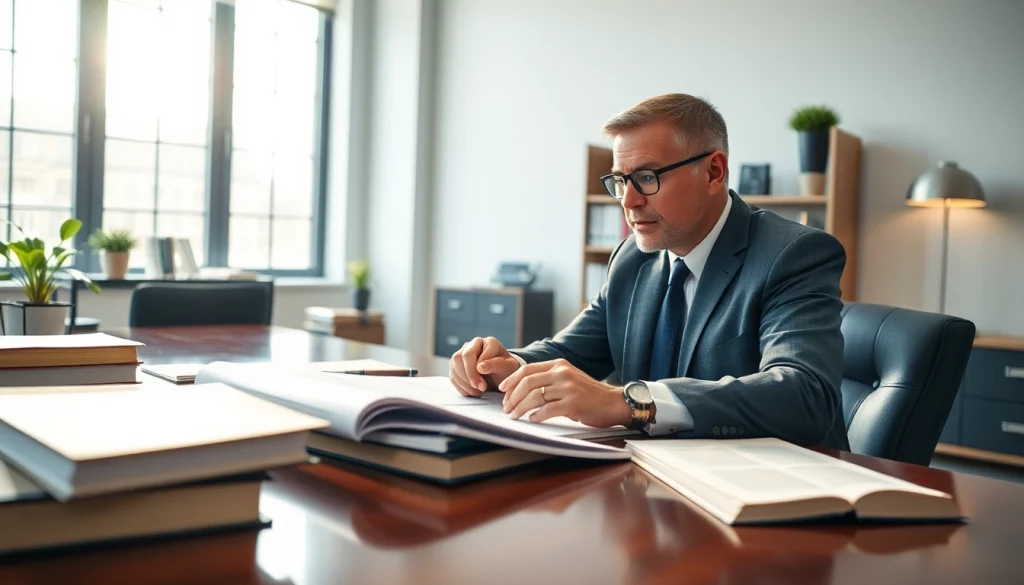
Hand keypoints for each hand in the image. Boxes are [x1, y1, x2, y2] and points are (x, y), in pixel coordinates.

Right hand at [449, 336, 521, 396]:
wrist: (503, 376)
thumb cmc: (507, 370)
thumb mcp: (507, 368)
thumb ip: (496, 365)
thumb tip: (479, 367)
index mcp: (488, 342)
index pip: (473, 352)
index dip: (475, 370)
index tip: (484, 385)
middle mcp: (474, 345)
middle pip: (460, 357)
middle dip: (469, 376)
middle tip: (479, 389)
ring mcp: (464, 354)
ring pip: (454, 366)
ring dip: (464, 382)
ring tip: (478, 391)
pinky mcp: (458, 366)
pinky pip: (453, 376)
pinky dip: (461, 387)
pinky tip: (473, 391)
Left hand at [499, 358, 631, 427]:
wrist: (613, 402)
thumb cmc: (589, 394)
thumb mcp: (569, 377)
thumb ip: (549, 378)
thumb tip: (523, 388)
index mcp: (559, 365)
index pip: (527, 369)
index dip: (511, 380)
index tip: (502, 390)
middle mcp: (562, 373)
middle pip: (527, 382)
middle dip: (512, 397)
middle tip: (506, 408)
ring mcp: (568, 388)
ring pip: (534, 397)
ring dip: (520, 408)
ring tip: (515, 415)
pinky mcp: (573, 404)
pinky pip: (547, 410)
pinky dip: (536, 416)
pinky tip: (532, 419)